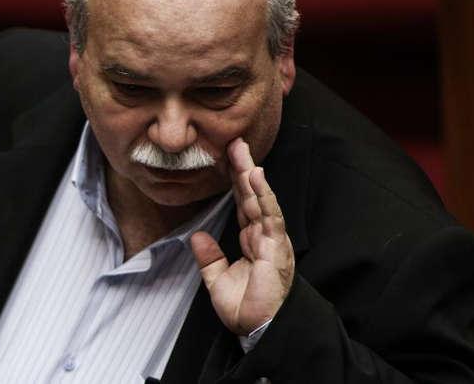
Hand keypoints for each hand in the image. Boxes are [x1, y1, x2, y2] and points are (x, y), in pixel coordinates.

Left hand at [190, 137, 294, 334]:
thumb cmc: (245, 308)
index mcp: (250, 240)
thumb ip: (209, 257)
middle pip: (251, 195)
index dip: (234, 181)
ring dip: (252, 175)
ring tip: (242, 152)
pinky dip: (263, 195)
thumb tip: (196, 236)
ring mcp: (271, 240)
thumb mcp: (217, 280)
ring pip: (261, 200)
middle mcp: (263, 236)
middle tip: (234, 142)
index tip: (225, 158)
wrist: (259, 330)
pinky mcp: (276, 248)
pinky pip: (270, 216)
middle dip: (243, 168)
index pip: (241, 203)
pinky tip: (256, 177)